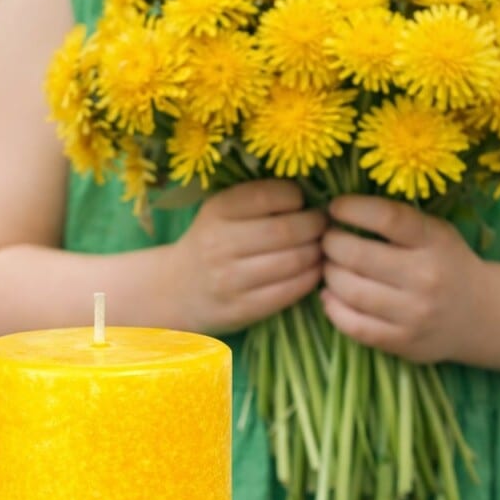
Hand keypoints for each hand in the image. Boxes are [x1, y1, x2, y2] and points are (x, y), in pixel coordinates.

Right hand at [174, 179, 325, 332]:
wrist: (176, 291)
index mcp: (217, 211)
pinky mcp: (243, 308)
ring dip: (317, 252)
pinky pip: (290, 291)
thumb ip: (256, 199)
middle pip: (286, 230)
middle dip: (315, 225)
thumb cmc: (210, 243)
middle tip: (323, 225)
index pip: (268, 195)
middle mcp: (220, 244)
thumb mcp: (220, 212)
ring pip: (293, 261)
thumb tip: (311, 191)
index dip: (295, 196)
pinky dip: (311, 278)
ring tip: (320, 247)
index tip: (302, 202)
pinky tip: (314, 270)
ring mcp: (230, 279)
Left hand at [320, 196, 481, 362]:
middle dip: (331, 244)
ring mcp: (414, 314)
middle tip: (328, 241)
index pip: (387, 218)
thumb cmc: (447, 264)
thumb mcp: (436, 232)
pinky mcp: (403, 342)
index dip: (353, 209)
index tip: (335, 207)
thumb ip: (398, 221)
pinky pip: (353, 325)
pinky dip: (332, 308)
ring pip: (350, 291)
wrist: (481, 315)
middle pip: (357, 256)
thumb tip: (340, 210)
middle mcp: (426, 277)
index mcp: (435, 242)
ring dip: (329, 275)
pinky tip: (330, 296)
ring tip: (330, 267)